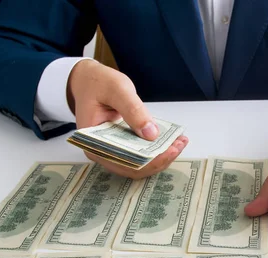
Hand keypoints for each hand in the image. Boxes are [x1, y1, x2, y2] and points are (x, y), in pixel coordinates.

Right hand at [68, 59, 186, 178]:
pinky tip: (172, 140)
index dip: (148, 161)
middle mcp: (102, 152)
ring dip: (161, 156)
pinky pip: (141, 154)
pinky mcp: (123, 146)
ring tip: (179, 142)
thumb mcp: (117, 90)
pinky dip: (157, 150)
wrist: (89, 80)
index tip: (169, 151)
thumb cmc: (98, 83)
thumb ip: (133, 110)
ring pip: (140, 164)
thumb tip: (151, 134)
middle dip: (159, 159)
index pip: (123, 161)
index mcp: (93, 143)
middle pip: (134, 167)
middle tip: (179, 145)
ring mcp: (112, 151)